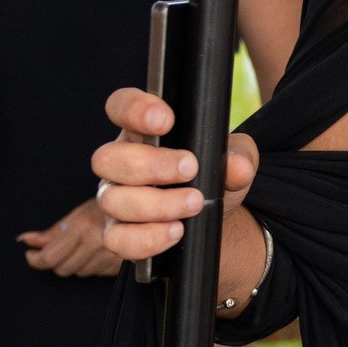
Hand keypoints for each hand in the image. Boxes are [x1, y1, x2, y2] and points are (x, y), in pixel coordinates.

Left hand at [19, 199, 122, 277]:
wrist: (146, 211)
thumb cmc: (112, 208)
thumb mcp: (79, 213)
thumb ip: (52, 232)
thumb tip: (27, 240)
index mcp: (84, 227)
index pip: (50, 257)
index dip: (35, 259)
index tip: (32, 254)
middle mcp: (98, 244)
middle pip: (62, 268)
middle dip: (56, 260)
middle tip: (56, 249)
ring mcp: (111, 257)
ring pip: (79, 272)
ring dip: (75, 263)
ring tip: (82, 246)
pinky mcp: (120, 266)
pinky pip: (95, 273)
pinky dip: (91, 265)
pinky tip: (96, 252)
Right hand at [92, 87, 259, 263]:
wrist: (214, 220)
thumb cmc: (212, 177)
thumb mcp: (234, 160)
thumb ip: (239, 156)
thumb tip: (238, 166)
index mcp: (142, 132)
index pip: (121, 107)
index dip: (134, 109)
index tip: (165, 120)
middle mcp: (120, 163)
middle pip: (108, 158)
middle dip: (151, 165)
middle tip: (190, 168)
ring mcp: (113, 199)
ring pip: (112, 200)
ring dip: (156, 204)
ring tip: (194, 203)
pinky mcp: (117, 234)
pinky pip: (116, 239)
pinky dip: (147, 238)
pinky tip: (175, 231)